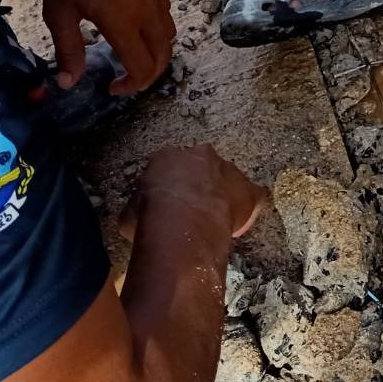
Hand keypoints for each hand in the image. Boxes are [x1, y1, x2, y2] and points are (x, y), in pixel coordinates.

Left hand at [42, 0, 174, 94]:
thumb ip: (68, 49)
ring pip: (168, 34)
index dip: (131, 86)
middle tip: (125, 78)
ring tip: (130, 52)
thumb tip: (69, 82)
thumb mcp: (59, 11)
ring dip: (155, 51)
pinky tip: (133, 23)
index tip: (112, 88)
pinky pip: (165, 14)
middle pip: (163, 55)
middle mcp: (147, 13)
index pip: (143, 67)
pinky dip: (156, 30)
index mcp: (124, 23)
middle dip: (148, 74)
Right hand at [120, 144, 267, 240]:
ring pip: (228, 179)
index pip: (170, 166)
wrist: (180, 225)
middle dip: (199, 184)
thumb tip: (138, 219)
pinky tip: (238, 225)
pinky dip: (248, 207)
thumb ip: (138, 207)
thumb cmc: (148, 218)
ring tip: (213, 222)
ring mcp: (228, 170)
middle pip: (202, 166)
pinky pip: (253, 195)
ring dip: (222, 196)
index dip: (170, 187)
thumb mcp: (128, 213)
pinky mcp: (248, 189)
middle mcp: (201, 155)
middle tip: (192, 210)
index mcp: (169, 157)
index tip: (169, 204)